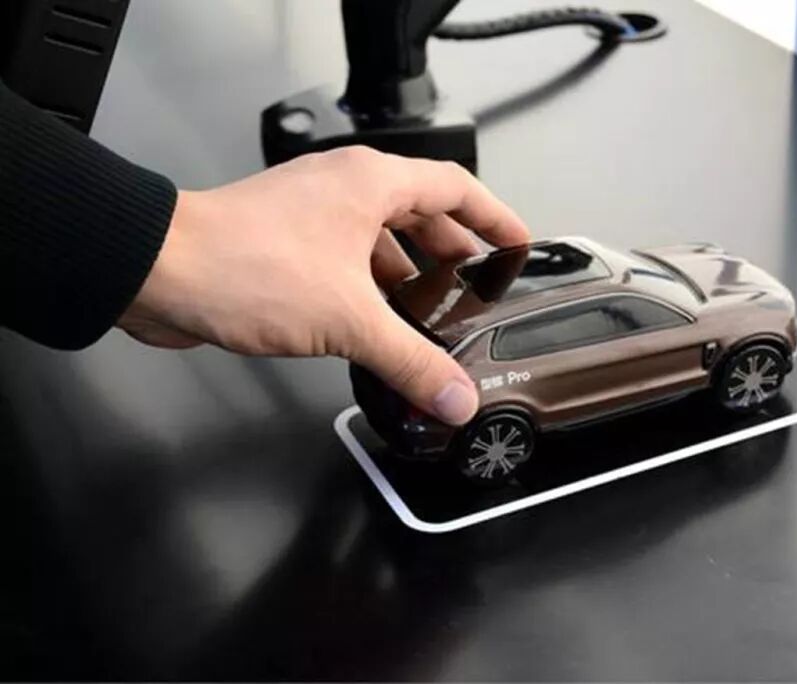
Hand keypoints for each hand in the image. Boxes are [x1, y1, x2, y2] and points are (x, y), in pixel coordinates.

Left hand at [118, 147, 529, 425]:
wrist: (156, 271)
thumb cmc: (246, 266)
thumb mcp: (349, 319)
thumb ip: (410, 360)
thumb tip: (457, 397)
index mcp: (371, 185)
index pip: (455, 188)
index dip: (494, 217)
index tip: (519, 243)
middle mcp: (343, 190)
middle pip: (419, 215)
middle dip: (452, 254)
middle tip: (478, 291)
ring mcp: (311, 215)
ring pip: (379, 240)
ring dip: (408, 276)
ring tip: (431, 317)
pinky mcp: (284, 244)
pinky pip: (345, 261)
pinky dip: (369, 290)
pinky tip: (375, 327)